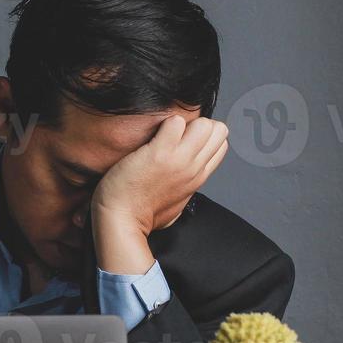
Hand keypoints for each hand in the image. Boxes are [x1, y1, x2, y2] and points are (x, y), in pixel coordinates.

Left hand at [90, 116, 228, 274]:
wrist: (122, 221)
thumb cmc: (142, 215)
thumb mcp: (175, 205)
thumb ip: (183, 190)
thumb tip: (183, 187)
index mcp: (198, 178)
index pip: (220, 145)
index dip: (204, 136)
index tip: (186, 139)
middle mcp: (194, 168)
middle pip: (217, 130)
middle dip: (198, 125)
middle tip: (176, 134)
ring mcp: (179, 160)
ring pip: (203, 124)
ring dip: (184, 123)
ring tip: (164, 134)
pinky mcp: (160, 152)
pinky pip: (175, 122)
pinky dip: (165, 122)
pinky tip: (152, 134)